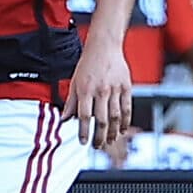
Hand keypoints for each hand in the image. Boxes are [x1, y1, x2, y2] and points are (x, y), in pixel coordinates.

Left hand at [66, 40, 133, 164]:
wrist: (105, 46)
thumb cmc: (88, 64)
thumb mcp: (74, 82)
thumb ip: (71, 102)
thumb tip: (64, 119)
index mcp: (86, 90)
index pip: (83, 116)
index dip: (83, 131)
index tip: (83, 141)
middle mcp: (101, 90)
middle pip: (101, 120)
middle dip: (99, 136)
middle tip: (97, 146)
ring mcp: (115, 89)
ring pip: (115, 117)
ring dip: (112, 132)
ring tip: (109, 141)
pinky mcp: (126, 87)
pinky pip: (127, 108)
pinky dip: (125, 121)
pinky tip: (122, 130)